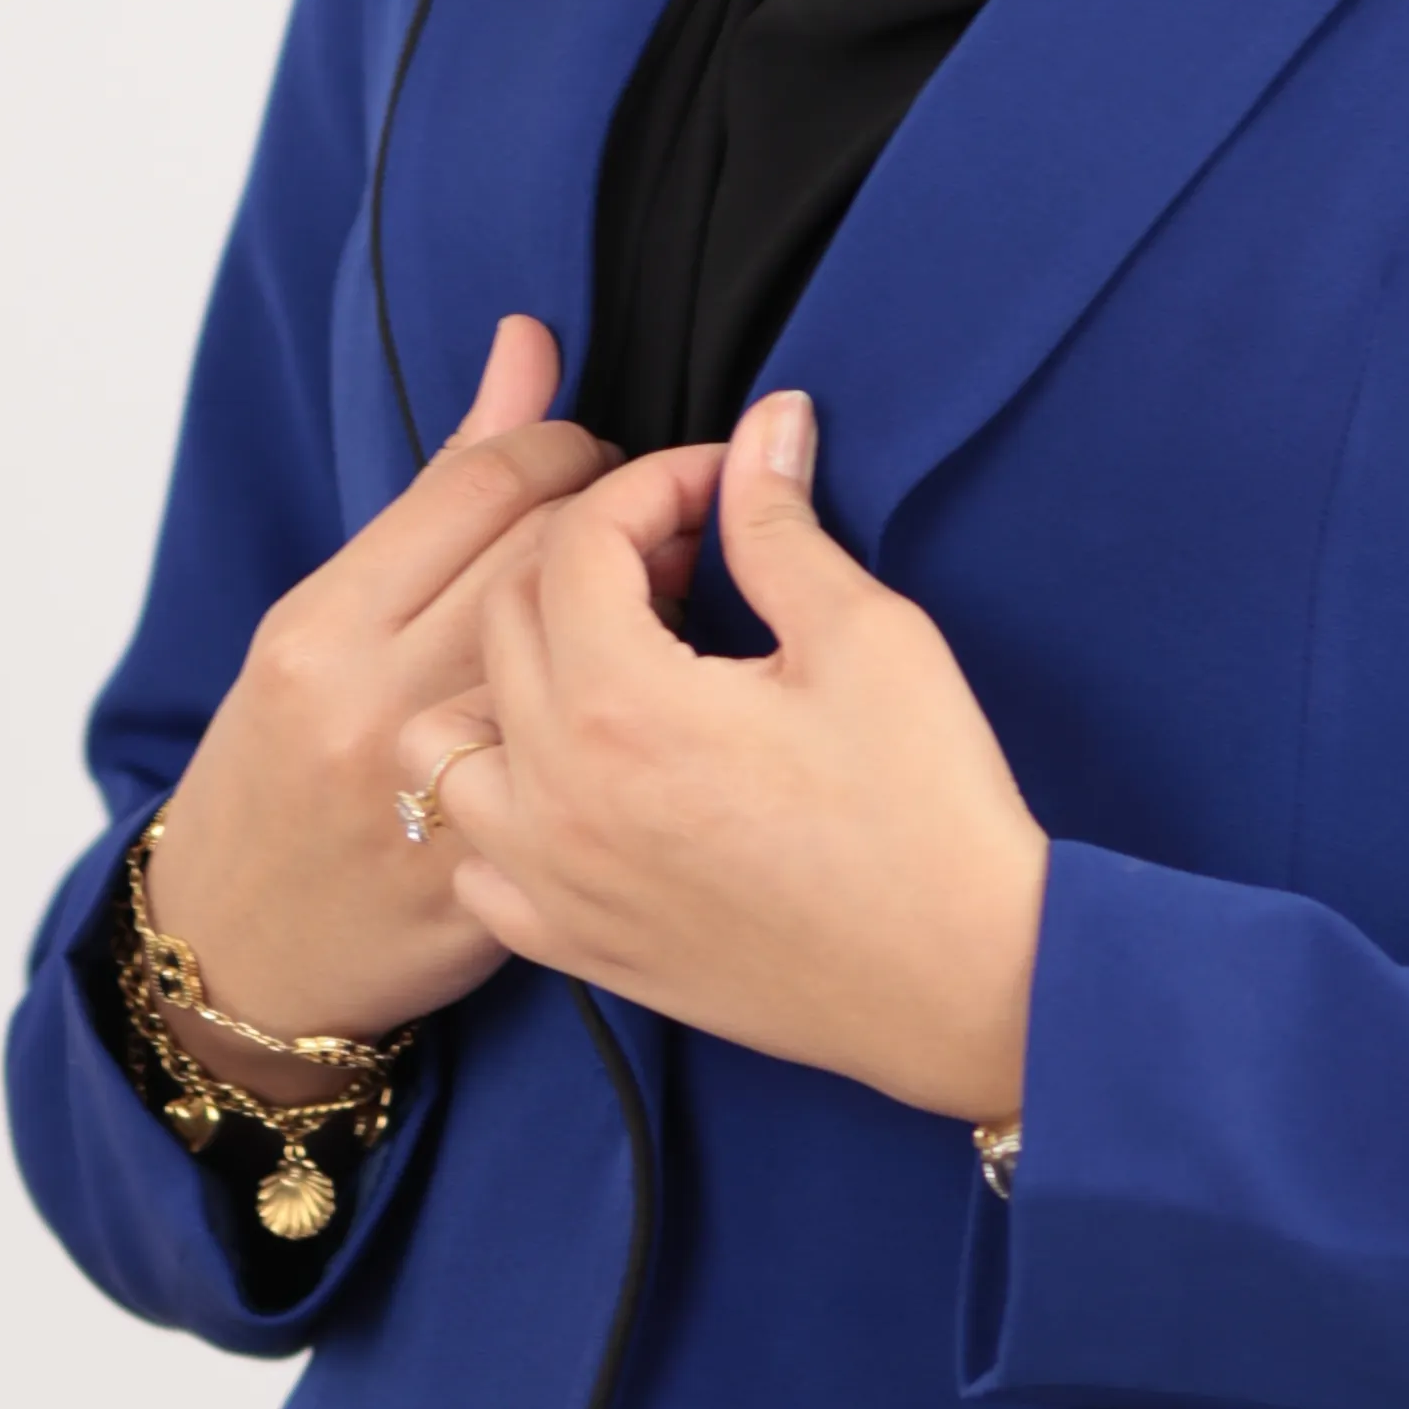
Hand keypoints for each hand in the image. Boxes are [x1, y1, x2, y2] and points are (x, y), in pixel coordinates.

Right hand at [150, 316, 664, 1061]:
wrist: (245, 948)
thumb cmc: (286, 761)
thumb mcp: (329, 616)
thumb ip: (446, 481)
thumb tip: (530, 343)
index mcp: (323, 627)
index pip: (490, 481)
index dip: (574, 450)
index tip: (599, 462)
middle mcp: (373, 705)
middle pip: (552, 556)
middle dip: (628, 516)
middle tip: (659, 520)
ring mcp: (438, 800)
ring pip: (592, 657)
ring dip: (655, 605)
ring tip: (667, 597)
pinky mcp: (500, 879)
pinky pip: (603, 766)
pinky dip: (649, 710)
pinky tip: (663, 696)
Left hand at [442, 393, 1046, 1122]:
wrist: (959, 982)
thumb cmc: (927, 813)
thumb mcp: (869, 639)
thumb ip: (782, 526)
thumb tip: (764, 427)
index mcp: (623, 703)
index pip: (580, 540)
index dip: (651, 483)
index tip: (719, 482)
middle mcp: (558, 791)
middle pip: (506, 617)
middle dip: (587, 557)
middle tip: (688, 554)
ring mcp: (554, 878)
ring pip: (449, 741)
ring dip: (512, 678)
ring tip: (610, 664)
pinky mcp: (574, 943)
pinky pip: (478, 858)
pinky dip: (507, 804)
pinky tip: (586, 783)